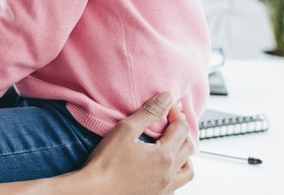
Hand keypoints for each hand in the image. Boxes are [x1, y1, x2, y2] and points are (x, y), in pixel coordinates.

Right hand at [77, 92, 193, 194]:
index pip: (181, 128)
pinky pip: (177, 184)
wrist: (94, 190)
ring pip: (187, 169)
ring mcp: (165, 187)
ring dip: (185, 154)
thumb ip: (149, 112)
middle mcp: (169, 174)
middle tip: (170, 119)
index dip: (176, 113)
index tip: (168, 105)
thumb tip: (167, 98)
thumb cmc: (106, 163)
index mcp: (164, 156)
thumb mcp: (126, 129)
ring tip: (174, 144)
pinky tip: (165, 166)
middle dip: (182, 129)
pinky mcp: (157, 194)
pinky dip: (177, 171)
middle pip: (188, 146)